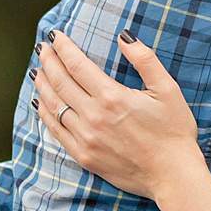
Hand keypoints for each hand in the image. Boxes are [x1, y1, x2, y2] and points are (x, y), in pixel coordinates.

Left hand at [33, 30, 200, 199]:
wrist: (172, 175)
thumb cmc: (173, 131)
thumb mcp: (167, 89)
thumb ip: (144, 59)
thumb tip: (123, 36)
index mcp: (111, 97)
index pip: (76, 65)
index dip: (62, 47)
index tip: (54, 35)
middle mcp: (93, 116)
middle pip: (60, 82)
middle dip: (48, 61)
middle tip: (42, 48)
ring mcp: (85, 138)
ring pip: (54, 105)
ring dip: (42, 85)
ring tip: (37, 71)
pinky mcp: (83, 156)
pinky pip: (56, 131)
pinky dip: (44, 114)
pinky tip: (40, 103)